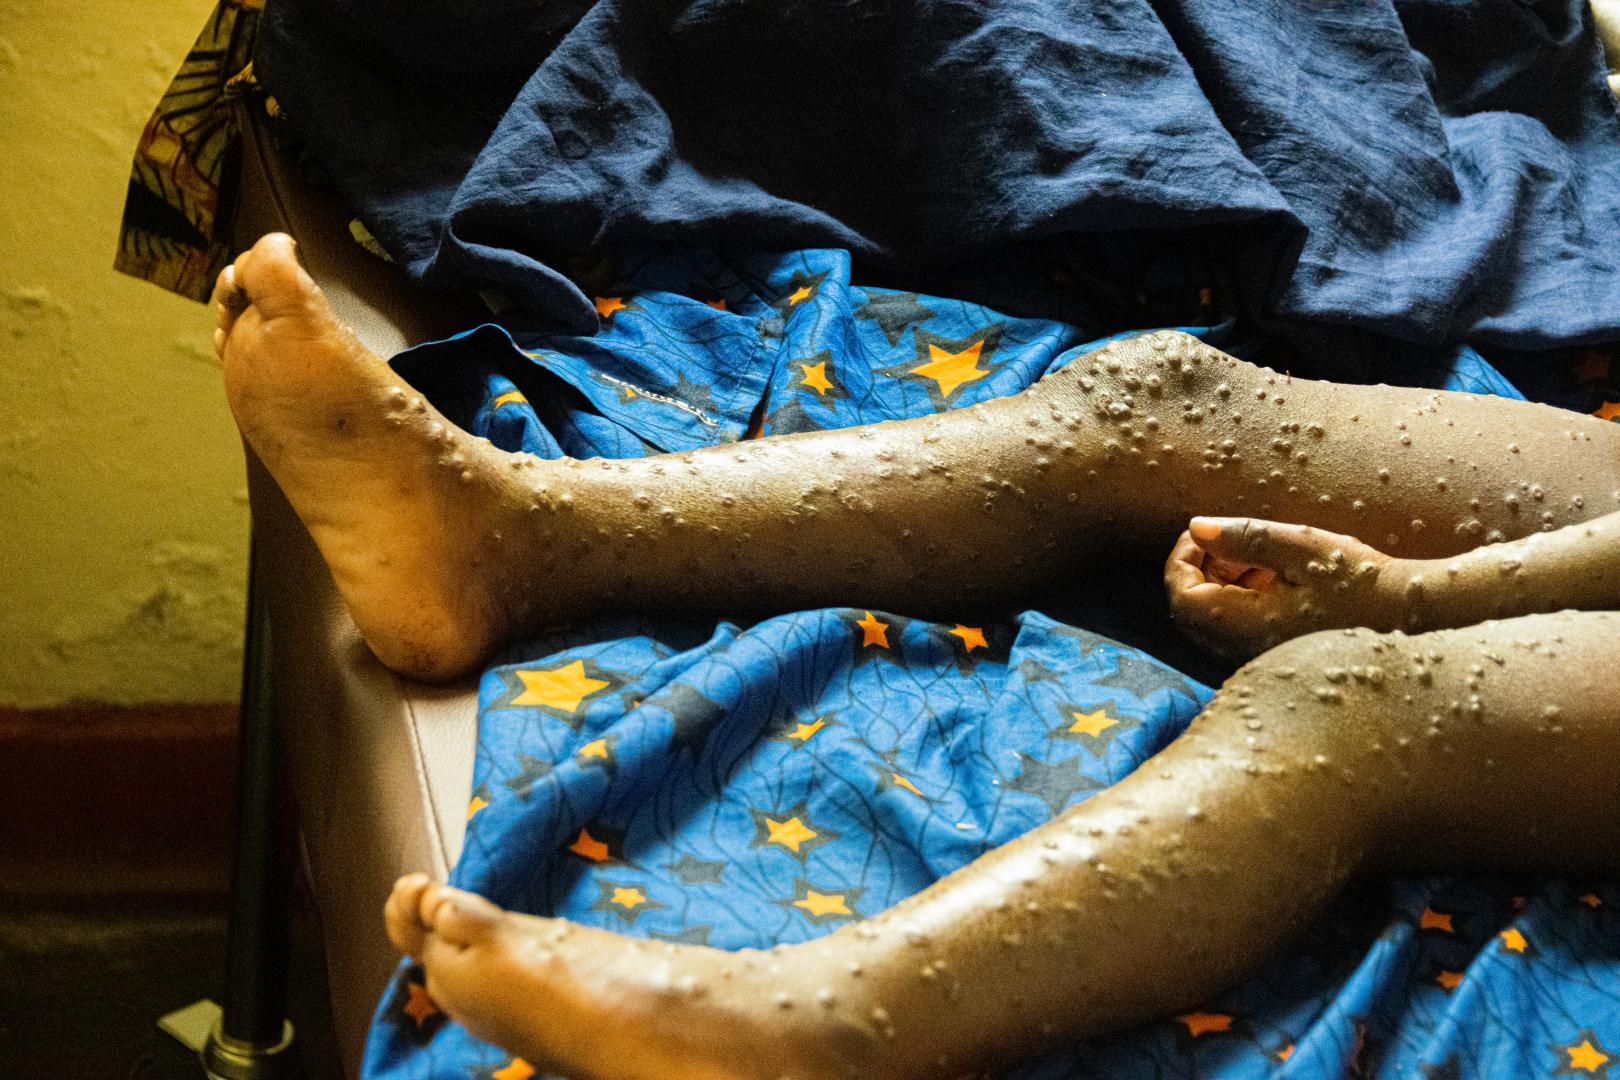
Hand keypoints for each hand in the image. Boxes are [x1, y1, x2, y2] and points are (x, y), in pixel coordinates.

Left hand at [1164, 516, 1401, 660]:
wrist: (1410, 616)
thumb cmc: (1359, 581)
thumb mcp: (1302, 547)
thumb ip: (1245, 537)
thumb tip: (1196, 528)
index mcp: (1244, 624)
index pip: (1181, 597)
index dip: (1181, 560)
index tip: (1204, 533)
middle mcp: (1243, 648)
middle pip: (1192, 610)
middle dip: (1201, 569)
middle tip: (1233, 542)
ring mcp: (1258, 654)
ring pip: (1215, 618)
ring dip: (1223, 582)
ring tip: (1262, 557)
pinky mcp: (1275, 653)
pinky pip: (1239, 626)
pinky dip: (1244, 597)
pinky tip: (1278, 578)